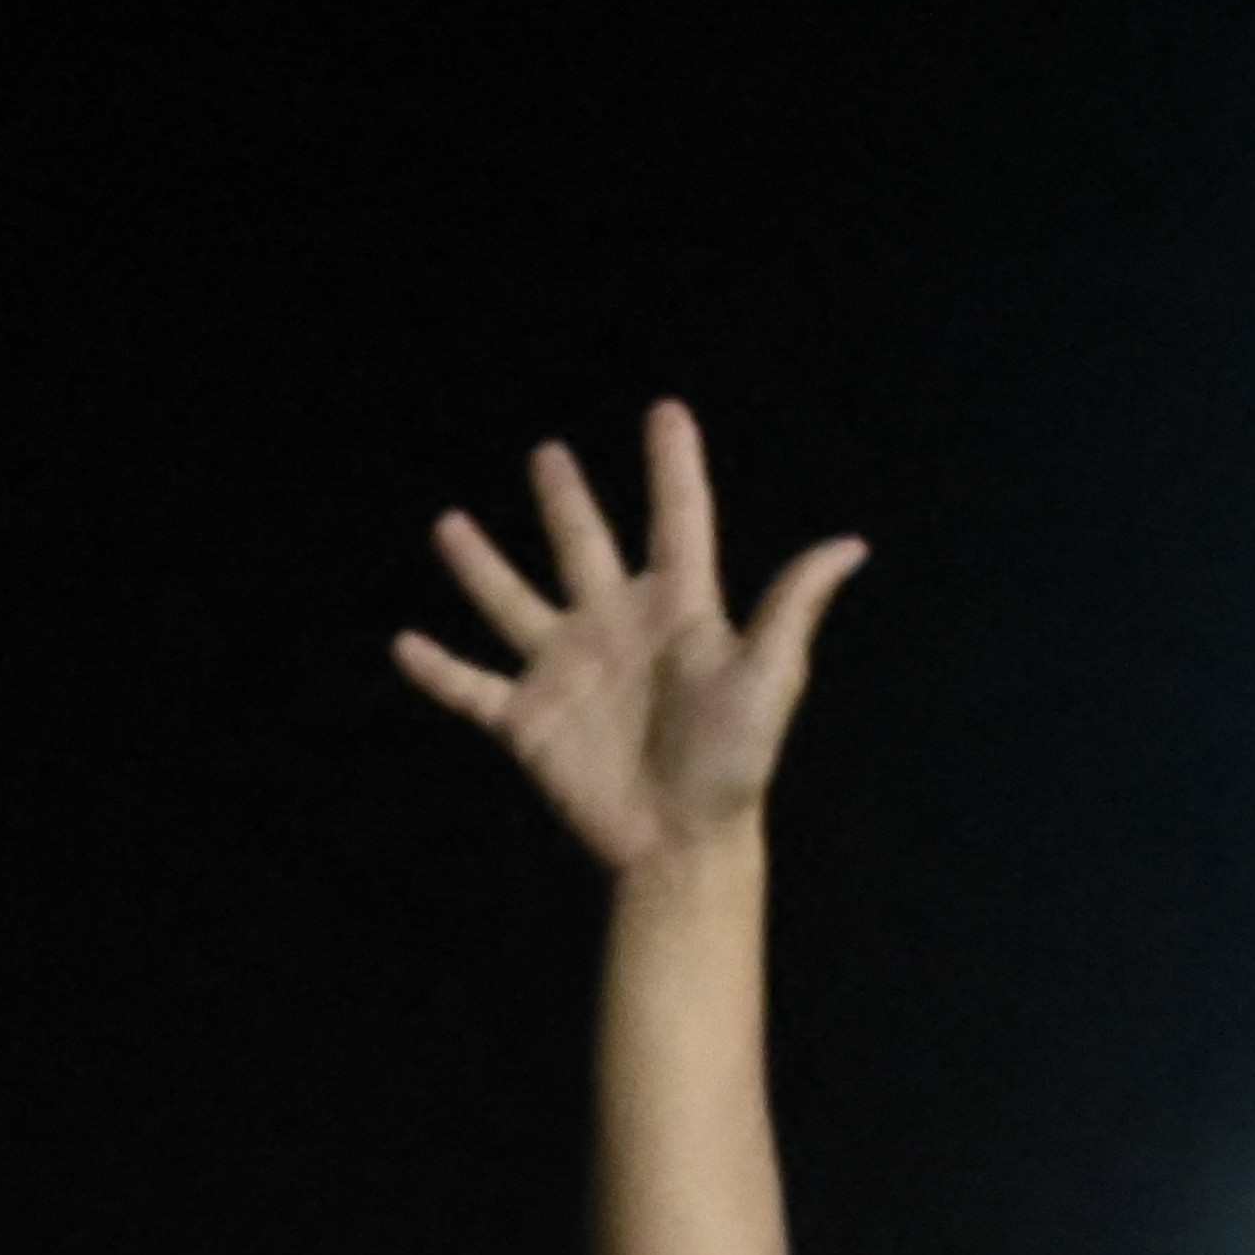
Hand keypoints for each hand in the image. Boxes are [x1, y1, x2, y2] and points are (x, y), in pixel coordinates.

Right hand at [394, 403, 865, 878]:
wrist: (679, 843)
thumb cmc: (734, 764)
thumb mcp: (769, 679)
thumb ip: (792, 608)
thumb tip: (850, 545)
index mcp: (678, 609)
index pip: (676, 520)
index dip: (673, 466)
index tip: (665, 411)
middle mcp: (614, 627)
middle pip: (584, 546)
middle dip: (565, 500)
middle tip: (547, 455)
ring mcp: (565, 671)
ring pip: (512, 602)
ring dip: (480, 566)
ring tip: (448, 525)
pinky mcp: (526, 721)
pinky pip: (471, 688)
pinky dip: (436, 670)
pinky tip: (403, 644)